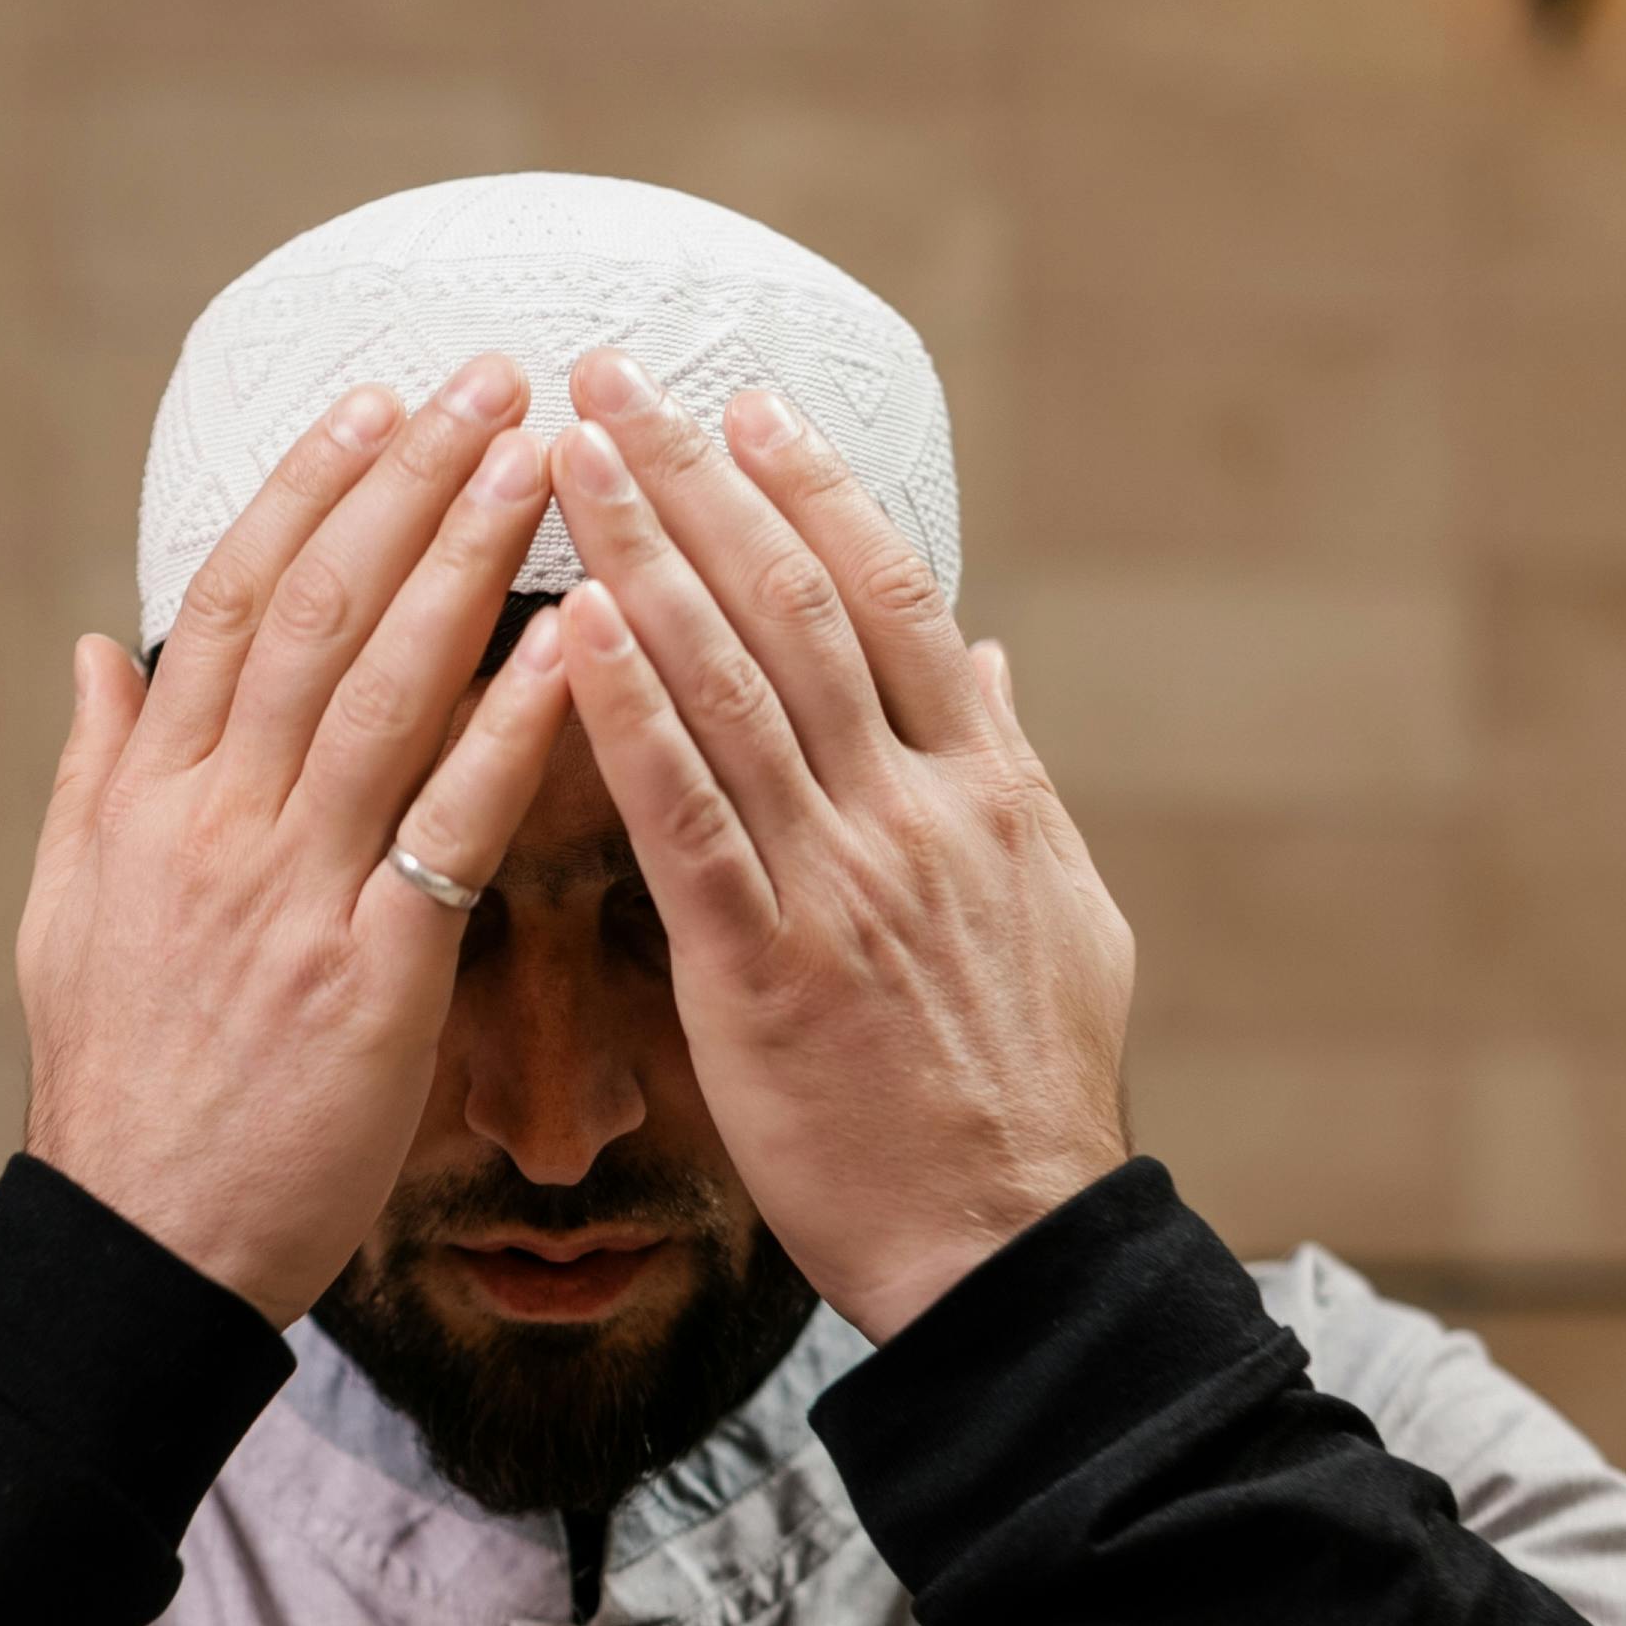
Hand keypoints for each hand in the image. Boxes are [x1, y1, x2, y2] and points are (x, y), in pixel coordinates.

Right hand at [19, 364, 574, 1323]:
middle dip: (406, 481)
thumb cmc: (122, 1093)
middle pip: (314, 611)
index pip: (227, 602)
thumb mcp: (66, 917)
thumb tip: (95, 652)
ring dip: (468, 558)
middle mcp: (216, 825)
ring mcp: (291, 894)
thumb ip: (90, 774)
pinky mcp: (370, 976)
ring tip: (543, 456)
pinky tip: (582, 641)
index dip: (305, 491)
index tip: (372, 401)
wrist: (144, 1248)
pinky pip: (450, 823)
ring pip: (383, 687)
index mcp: (148, 802)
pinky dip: (513, 724)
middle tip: (491, 378)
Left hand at [544, 357, 1133, 1344]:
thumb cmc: (1024, 1099)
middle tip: (613, 378)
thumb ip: (1015, 780)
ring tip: (564, 455)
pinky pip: (687, 817)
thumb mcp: (1061, 917)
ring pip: (732, 683)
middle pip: (798, 607)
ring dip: (641, 555)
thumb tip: (993, 670)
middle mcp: (916, 812)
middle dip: (698, 481)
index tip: (747, 408)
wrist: (1011, 1247)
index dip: (815, 494)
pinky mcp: (766, 970)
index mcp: (986, 792)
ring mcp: (842, 884)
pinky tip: (571, 631)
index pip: (895, 600)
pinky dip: (628, 714)